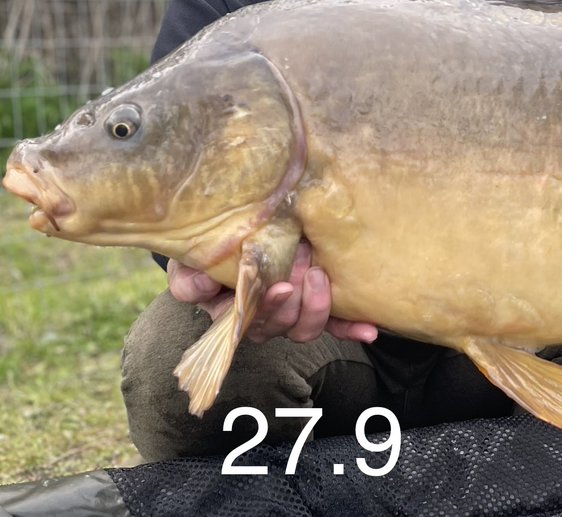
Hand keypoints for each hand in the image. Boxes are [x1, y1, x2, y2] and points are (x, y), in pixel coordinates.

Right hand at [166, 241, 378, 343]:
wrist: (233, 230)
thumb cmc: (209, 249)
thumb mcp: (191, 261)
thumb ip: (191, 278)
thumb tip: (203, 285)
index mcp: (234, 313)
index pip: (253, 323)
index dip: (271, 309)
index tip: (283, 287)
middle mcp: (265, 318)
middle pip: (284, 326)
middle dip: (298, 299)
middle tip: (306, 264)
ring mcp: (292, 312)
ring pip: (307, 328)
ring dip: (319, 305)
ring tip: (321, 273)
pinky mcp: (315, 305)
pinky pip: (335, 324)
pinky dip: (351, 329)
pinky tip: (370, 331)